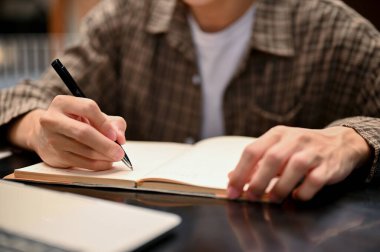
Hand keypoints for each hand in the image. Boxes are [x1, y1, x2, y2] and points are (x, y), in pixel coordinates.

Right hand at [8, 95, 126, 169]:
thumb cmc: (76, 122)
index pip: (88, 108)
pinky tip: (107, 163)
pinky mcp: (55, 156)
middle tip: (120, 152)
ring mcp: (52, 139)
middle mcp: (53, 119)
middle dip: (105, 144)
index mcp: (63, 103)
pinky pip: (81, 163)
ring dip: (104, 156)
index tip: (114, 135)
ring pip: (84, 150)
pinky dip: (98, 165)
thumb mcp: (93, 116)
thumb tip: (120, 138)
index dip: (104, 122)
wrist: (46, 136)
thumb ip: (112, 123)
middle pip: (83, 132)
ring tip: (115, 156)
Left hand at [227, 126, 370, 200]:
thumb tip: (232, 176)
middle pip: (271, 159)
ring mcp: (313, 151)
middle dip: (258, 182)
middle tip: (250, 197)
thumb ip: (256, 162)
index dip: (240, 172)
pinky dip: (303, 192)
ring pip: (294, 168)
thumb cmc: (302, 148)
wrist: (340, 142)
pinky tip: (296, 197)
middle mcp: (294, 139)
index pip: (252, 151)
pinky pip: (314, 180)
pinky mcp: (328, 165)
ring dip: (279, 188)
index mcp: (277, 134)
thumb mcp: (277, 148)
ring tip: (272, 199)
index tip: (232, 190)